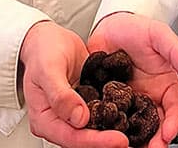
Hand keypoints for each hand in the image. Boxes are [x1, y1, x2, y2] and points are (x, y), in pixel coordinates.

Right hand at [21, 20, 122, 147]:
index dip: (95, 141)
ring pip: (95, 128)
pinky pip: (102, 112)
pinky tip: (131, 113)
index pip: (71, 138)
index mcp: (44, 120)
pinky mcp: (88, 103)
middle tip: (130, 138)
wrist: (48, 39)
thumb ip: (60, 95)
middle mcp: (60, 121)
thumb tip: (79, 119)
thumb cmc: (42, 52)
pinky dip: (115, 113)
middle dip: (107, 140)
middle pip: (85, 139)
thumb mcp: (48, 69)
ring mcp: (75, 113)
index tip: (119, 139)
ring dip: (113, 129)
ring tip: (135, 130)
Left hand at [87, 12, 177, 147]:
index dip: (173, 123)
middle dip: (155, 141)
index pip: (174, 109)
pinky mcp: (108, 102)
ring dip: (135, 140)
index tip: (168, 133)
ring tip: (128, 147)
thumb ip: (175, 50)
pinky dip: (110, 130)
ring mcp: (128, 102)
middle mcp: (148, 97)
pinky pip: (111, 120)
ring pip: (134, 127)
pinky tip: (106, 135)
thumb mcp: (158, 34)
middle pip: (155, 125)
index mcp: (165, 85)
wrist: (109, 26)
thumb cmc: (136, 28)